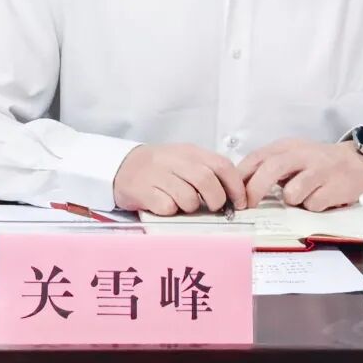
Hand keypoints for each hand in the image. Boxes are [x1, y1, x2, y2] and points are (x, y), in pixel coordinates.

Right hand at [113, 143, 247, 215]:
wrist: (122, 166)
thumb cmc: (160, 168)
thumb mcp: (184, 160)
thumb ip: (208, 171)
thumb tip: (235, 195)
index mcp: (190, 152)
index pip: (222, 165)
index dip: (235, 186)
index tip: (240, 202)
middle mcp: (174, 160)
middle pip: (206, 180)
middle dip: (215, 199)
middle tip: (212, 207)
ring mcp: (157, 174)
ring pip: (188, 197)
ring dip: (190, 207)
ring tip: (182, 204)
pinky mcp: (142, 190)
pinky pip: (167, 207)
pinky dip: (170, 211)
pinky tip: (164, 205)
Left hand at [238, 138, 362, 211]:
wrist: (357, 163)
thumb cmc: (317, 163)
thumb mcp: (292, 156)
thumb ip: (269, 167)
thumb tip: (240, 187)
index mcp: (288, 146)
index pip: (257, 157)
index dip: (241, 176)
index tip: (233, 195)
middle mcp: (303, 154)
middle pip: (271, 169)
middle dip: (255, 190)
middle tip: (248, 206)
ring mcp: (320, 170)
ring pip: (292, 193)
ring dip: (292, 200)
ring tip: (304, 195)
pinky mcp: (334, 187)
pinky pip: (312, 205)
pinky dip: (312, 206)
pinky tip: (321, 196)